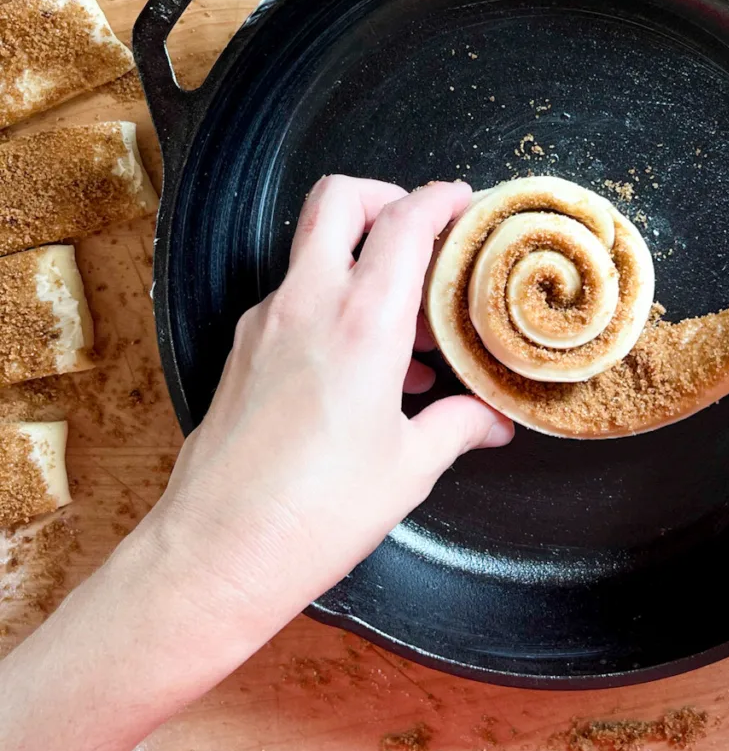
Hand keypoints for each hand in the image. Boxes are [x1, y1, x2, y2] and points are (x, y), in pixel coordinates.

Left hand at [153, 175, 513, 636]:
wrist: (215, 555)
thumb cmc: (314, 514)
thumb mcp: (407, 468)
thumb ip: (458, 427)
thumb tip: (491, 421)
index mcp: (362, 324)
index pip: (403, 224)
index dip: (438, 199)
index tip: (462, 200)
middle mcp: (307, 306)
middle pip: (337, 200)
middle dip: (384, 196)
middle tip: (421, 230)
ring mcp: (266, 323)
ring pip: (314, 249)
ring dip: (361, 259)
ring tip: (408, 320)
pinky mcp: (243, 350)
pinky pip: (295, 298)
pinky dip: (333, 302)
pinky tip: (365, 363)